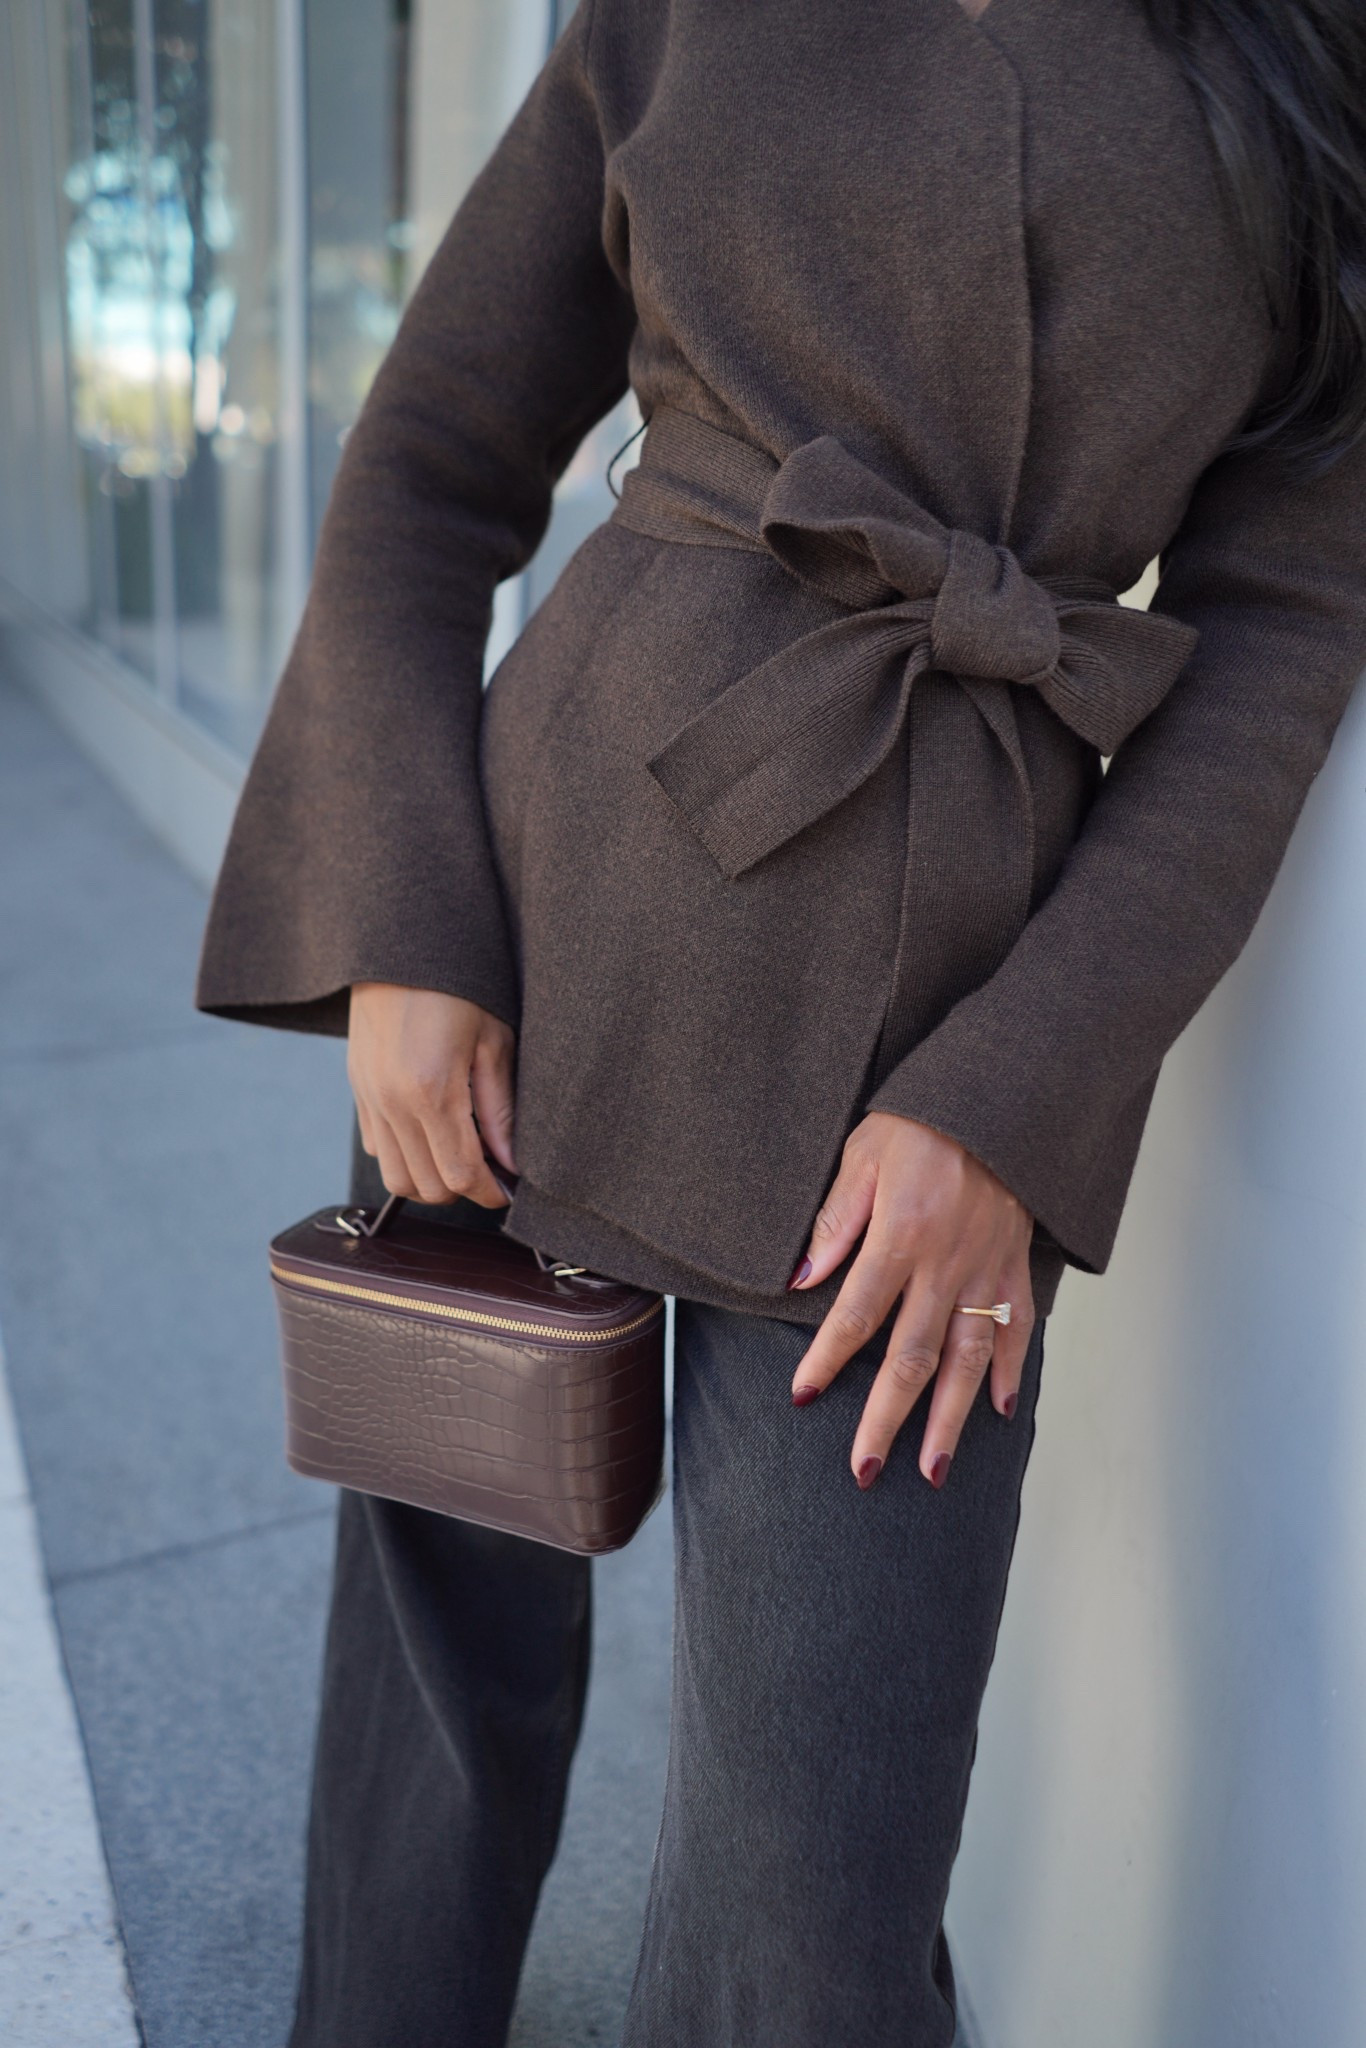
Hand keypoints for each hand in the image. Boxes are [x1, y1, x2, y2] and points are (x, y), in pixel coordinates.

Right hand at [347, 983, 515, 1207]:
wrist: (399, 948)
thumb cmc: (457, 987)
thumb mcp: (493, 1042)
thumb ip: (500, 1109)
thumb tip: (510, 1161)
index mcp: (432, 1090)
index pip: (459, 1173)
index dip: (488, 1192)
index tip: (506, 1191)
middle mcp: (393, 1102)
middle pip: (425, 1185)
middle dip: (462, 1190)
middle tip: (489, 1172)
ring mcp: (369, 1098)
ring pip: (395, 1176)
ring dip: (429, 1179)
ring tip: (459, 1157)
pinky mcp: (357, 1090)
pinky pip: (377, 1148)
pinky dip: (404, 1155)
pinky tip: (429, 1132)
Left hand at [788, 1113, 1033, 1488]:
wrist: (999, 1099)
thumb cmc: (921, 1124)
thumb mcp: (862, 1156)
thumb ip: (834, 1222)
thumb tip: (801, 1280)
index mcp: (902, 1237)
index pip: (857, 1315)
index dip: (827, 1360)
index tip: (803, 1398)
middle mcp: (946, 1265)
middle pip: (912, 1358)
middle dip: (886, 1419)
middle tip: (864, 1470)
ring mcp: (986, 1272)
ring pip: (968, 1360)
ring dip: (950, 1420)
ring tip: (932, 1470)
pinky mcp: (1015, 1267)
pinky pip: (1017, 1329)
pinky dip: (1011, 1373)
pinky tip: (998, 1411)